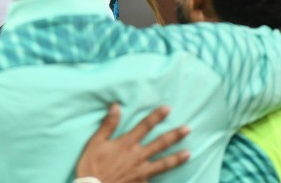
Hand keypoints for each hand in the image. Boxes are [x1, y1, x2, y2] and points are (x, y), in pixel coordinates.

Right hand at [75, 104, 189, 182]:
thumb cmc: (92, 166)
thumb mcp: (95, 142)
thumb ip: (108, 125)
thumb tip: (115, 106)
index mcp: (126, 144)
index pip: (145, 126)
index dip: (156, 116)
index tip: (168, 109)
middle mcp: (137, 156)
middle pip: (160, 143)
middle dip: (175, 135)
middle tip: (188, 128)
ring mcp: (142, 172)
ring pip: (164, 163)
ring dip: (177, 157)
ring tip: (188, 153)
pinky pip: (156, 179)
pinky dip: (164, 177)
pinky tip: (172, 177)